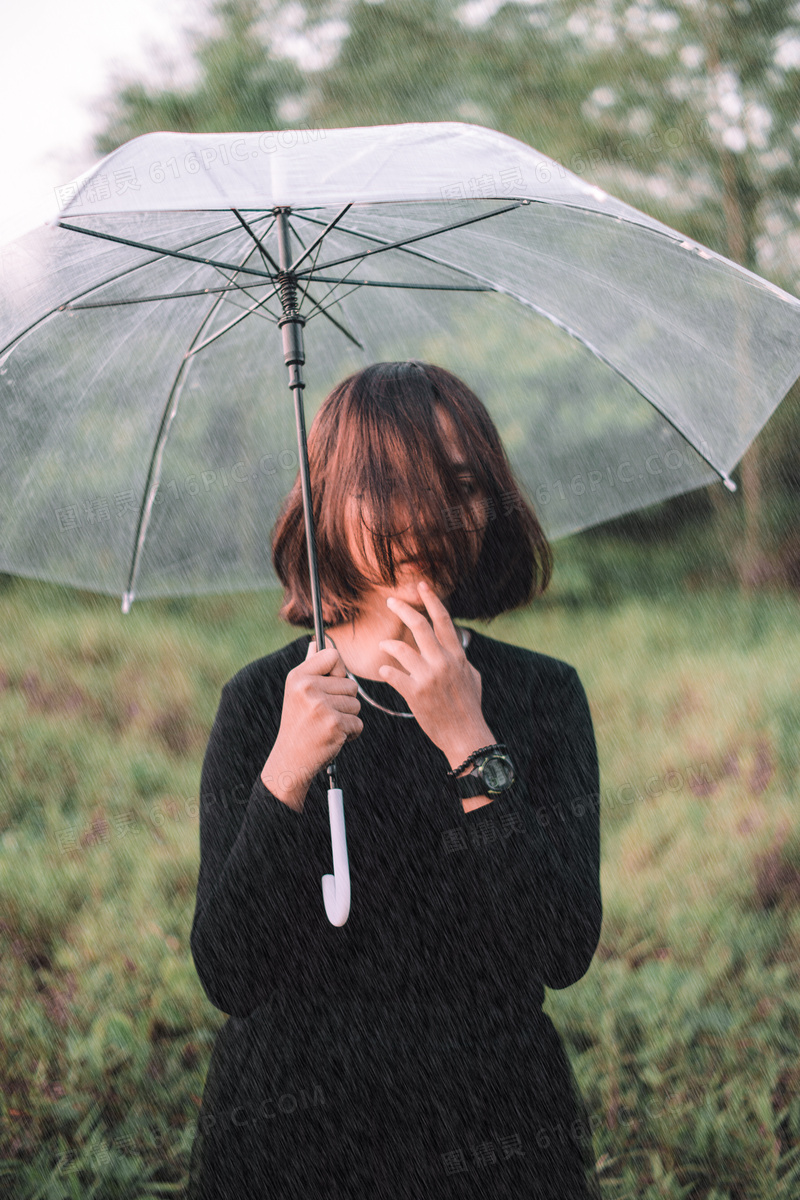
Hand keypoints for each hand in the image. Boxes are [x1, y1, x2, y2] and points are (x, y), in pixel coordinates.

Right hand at [263, 642, 362, 808]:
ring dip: (348, 718)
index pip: (333, 655)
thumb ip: (310, 667)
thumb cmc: (298, 724)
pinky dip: (351, 733)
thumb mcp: (297, 693)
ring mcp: (321, 706)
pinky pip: (358, 723)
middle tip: (324, 715)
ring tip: (327, 726)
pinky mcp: (334, 725)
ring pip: (356, 704)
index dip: (338, 671)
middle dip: (344, 701)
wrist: (290, 760)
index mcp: (298, 676)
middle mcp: (308, 688)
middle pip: (351, 684)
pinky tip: (332, 738)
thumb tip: (316, 642)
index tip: (330, 685)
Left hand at [377, 581, 490, 761]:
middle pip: (419, 626)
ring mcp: (428, 677)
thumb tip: (457, 650)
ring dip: (389, 644)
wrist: (465, 735)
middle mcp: (443, 662)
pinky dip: (386, 670)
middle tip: (391, 601)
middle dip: (403, 609)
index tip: (422, 585)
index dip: (432, 600)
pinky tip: (384, 670)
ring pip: (401, 649)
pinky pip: (393, 674)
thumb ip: (462, 660)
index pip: (443, 620)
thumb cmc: (469, 707)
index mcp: (456, 656)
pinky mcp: (415, 693)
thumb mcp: (473, 678)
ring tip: (383, 645)